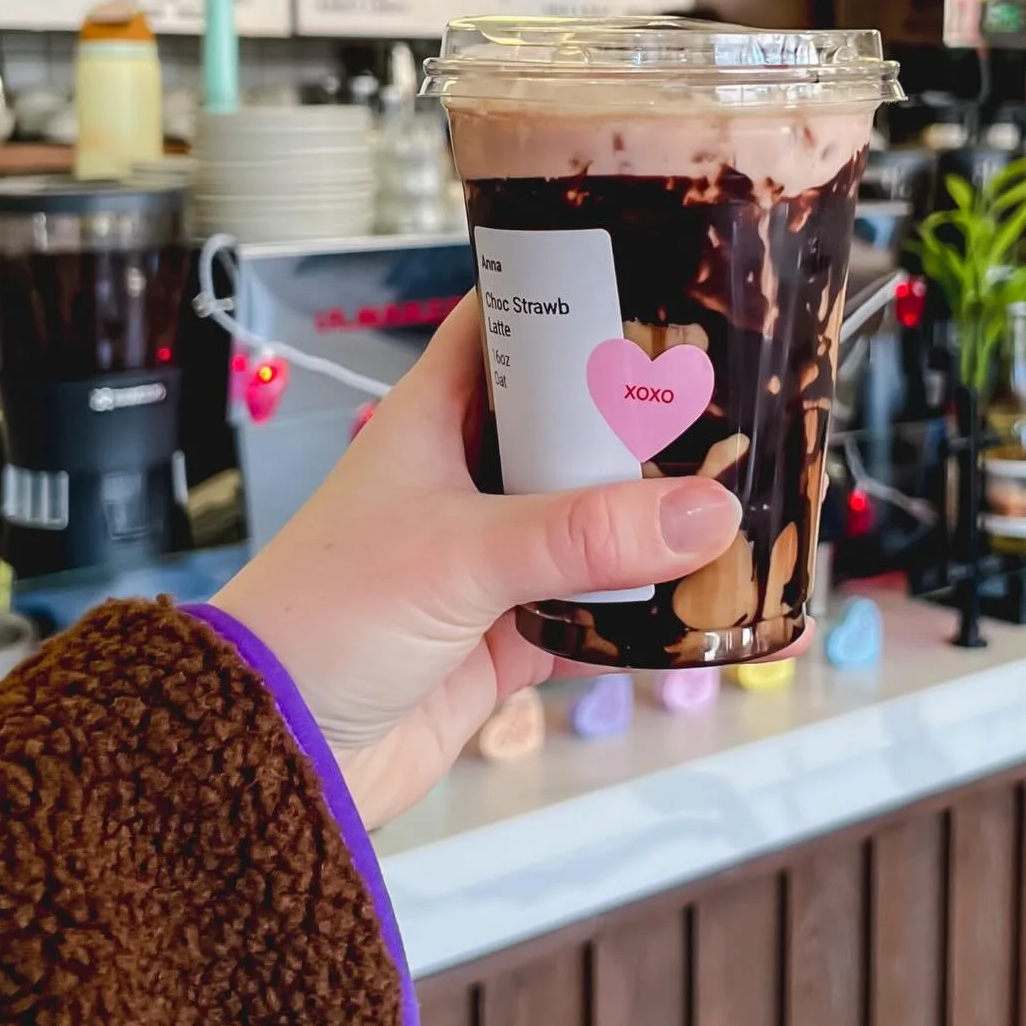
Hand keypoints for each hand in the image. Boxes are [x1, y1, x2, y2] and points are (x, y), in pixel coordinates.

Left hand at [212, 298, 742, 828]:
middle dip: (645, 412)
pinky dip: (649, 608)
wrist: (275, 753)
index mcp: (436, 415)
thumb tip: (711, 513)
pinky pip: (599, 606)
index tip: (666, 273)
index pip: (510, 321)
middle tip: (742, 388)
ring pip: (595, 514)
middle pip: (573, 419)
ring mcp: (494, 553)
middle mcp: (469, 472)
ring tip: (749, 487)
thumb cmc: (332, 614)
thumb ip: (586, 534)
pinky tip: (714, 600)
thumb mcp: (461, 554)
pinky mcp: (512, 631)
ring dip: (656, 513)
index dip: (575, 292)